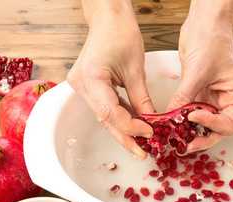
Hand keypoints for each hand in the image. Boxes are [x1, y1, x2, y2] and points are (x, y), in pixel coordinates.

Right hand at [67, 0, 154, 159]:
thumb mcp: (136, 69)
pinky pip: (104, 107)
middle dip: (125, 137)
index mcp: (91, 78)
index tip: (149, 133)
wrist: (107, 18)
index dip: (131, 127)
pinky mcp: (87, 86)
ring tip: (141, 143)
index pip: (110, 113)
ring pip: (104, 116)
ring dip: (123, 129)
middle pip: (105, 119)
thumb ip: (142, 99)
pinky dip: (119, 117)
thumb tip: (151, 124)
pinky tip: (133, 127)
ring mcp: (81, 86)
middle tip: (142, 152)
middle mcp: (81, 85)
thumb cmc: (121, 33)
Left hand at [167, 0, 232, 153]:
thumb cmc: (212, 40)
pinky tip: (171, 125)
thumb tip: (171, 117)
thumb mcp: (197, 71)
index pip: (229, 123)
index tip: (192, 117)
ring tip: (175, 138)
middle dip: (201, 138)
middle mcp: (227, 102)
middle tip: (184, 145)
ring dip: (189, 133)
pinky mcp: (198, 96)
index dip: (211, 125)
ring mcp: (212, 100)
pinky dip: (181, 122)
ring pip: (203, 126)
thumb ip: (184, 96)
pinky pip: (191, 114)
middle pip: (217, 131)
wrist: (204, 23)